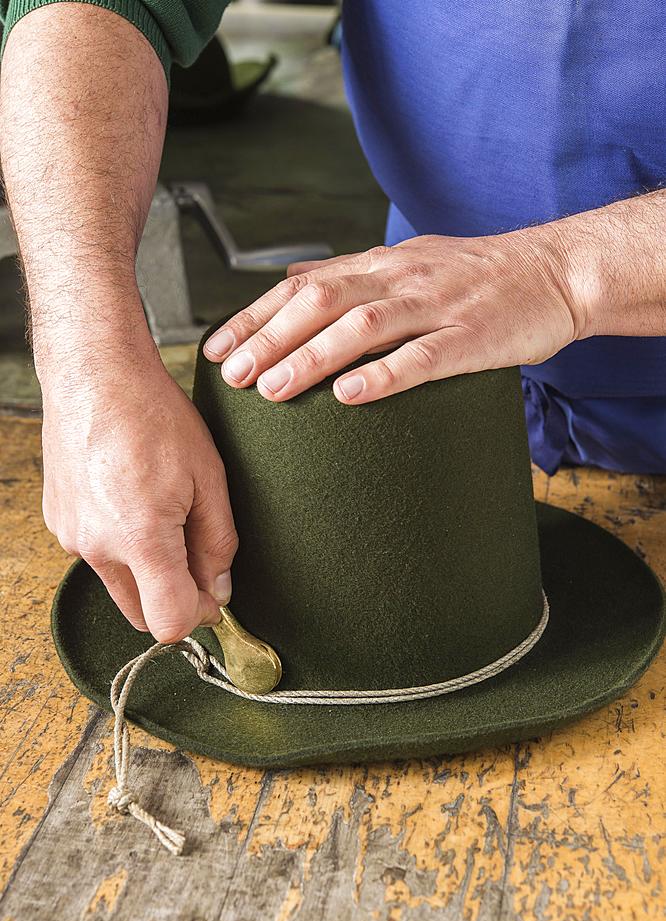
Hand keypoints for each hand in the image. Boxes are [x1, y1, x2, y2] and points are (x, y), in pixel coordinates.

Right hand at [41, 349, 236, 641]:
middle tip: (197, 558)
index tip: (215, 594)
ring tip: (165, 513)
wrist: (95, 372)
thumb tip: (220, 590)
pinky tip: (135, 499)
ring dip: (146, 570)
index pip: (170, 623)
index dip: (200, 616)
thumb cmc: (154, 415)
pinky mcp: (58, 521)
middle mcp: (97, 546)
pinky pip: (97, 554)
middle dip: (173, 599)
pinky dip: (120, 545)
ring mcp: (71, 535)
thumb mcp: (208, 478)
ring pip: (118, 584)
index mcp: (140, 537)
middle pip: (141, 615)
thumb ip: (217, 544)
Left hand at [203, 230, 584, 403]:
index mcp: (382, 265)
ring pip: (363, 326)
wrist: (558, 270)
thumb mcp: (409, 262)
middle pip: (321, 302)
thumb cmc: (480, 276)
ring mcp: (437, 305)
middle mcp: (401, 278)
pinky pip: (424, 356)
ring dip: (312, 357)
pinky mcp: (472, 335)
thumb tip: (294, 281)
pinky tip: (351, 395)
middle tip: (232, 375)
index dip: (255, 316)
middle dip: (269, 338)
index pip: (302, 285)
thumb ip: (354, 274)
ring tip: (273, 389)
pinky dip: (384, 374)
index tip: (217, 348)